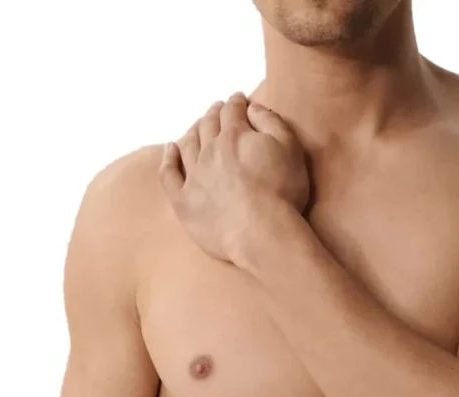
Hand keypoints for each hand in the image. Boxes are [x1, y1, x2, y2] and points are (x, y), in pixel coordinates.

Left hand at [159, 92, 309, 263]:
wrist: (262, 235)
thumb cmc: (282, 193)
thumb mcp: (289, 148)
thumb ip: (271, 122)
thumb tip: (253, 108)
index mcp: (235, 136)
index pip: (233, 111)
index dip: (236, 103)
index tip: (239, 100)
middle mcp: (210, 151)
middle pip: (208, 125)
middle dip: (214, 114)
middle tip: (218, 110)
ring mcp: (194, 176)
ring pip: (188, 145)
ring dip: (193, 131)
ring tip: (197, 127)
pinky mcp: (184, 202)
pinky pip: (169, 175)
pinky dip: (168, 159)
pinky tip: (170, 150)